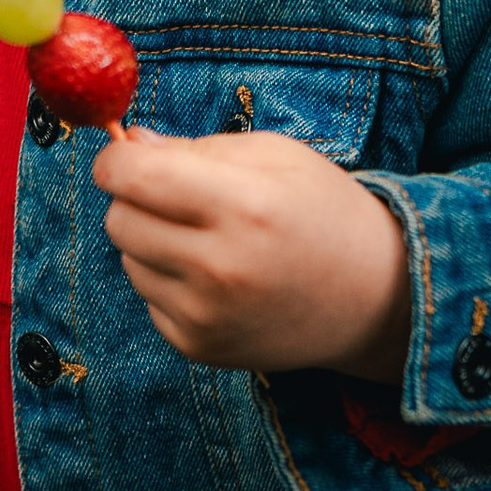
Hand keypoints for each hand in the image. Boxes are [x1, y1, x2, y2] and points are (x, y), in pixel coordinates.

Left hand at [92, 128, 411, 377]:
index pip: (131, 176)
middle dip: (134, 199)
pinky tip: (218, 279)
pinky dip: (169, 282)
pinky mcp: (200, 347)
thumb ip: (195, 147)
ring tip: (210, 240)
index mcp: (243, 205)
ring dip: (153, 242)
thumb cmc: (324, 213)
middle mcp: (221, 267)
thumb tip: (128, 142)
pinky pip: (148, 298)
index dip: (115, 159)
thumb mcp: (276, 156)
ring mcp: (208, 315)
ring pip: (128, 260)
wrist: (375, 299)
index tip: (123, 156)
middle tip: (174, 196)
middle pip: (119, 220)